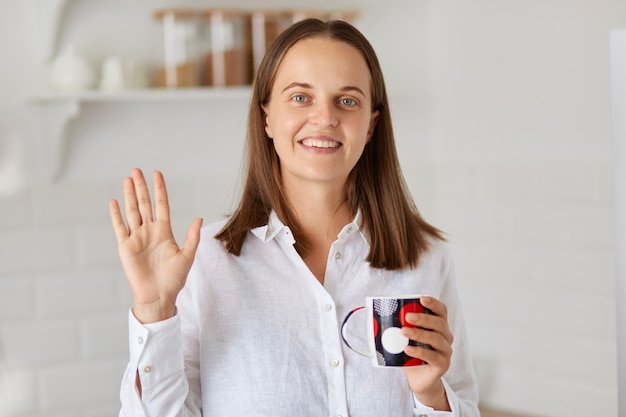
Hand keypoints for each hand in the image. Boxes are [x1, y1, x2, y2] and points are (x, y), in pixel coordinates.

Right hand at [109, 168, 202, 322]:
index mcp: (164, 231)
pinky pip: (120, 227)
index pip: (161, 204)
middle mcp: (149, 231)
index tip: (157, 174)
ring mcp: (136, 238)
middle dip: (141, 187)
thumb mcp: (187, 255)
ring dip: (129, 195)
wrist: (159, 295)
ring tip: (127, 179)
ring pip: (132, 211)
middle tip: (136, 170)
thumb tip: (199, 218)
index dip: (159, 189)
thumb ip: (192, 236)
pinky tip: (114, 201)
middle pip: (144, 203)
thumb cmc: (174, 279)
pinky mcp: (125, 247)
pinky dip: (116, 214)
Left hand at [401, 296, 453, 410]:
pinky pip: (433, 357)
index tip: (421, 298)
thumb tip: (380, 314)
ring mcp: (446, 351)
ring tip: (404, 332)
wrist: (418, 378)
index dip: (433, 303)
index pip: (442, 311)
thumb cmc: (412, 354)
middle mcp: (446, 337)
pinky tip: (407, 349)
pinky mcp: (442, 365)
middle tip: (407, 317)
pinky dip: (419, 351)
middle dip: (423, 319)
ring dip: (419, 334)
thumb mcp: (407, 338)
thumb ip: (401, 326)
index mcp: (440, 327)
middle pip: (439, 324)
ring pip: (436, 339)